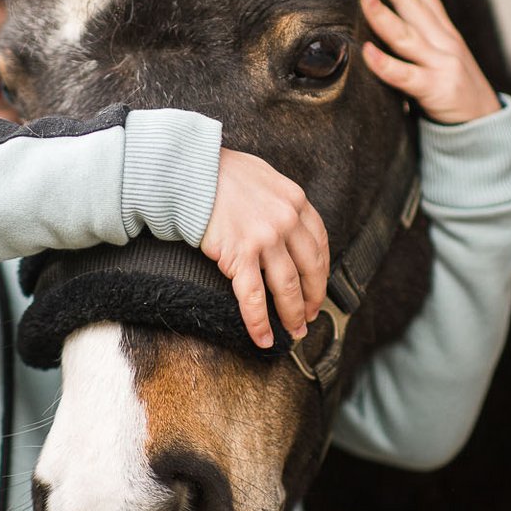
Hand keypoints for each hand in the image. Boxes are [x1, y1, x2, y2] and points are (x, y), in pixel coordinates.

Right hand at [201, 149, 330, 347]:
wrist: (189, 171)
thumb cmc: (220, 172)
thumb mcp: (263, 176)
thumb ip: (279, 200)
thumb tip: (285, 221)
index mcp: (295, 201)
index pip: (319, 244)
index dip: (321, 272)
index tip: (317, 288)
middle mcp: (286, 220)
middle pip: (309, 269)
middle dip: (312, 298)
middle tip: (310, 316)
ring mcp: (264, 238)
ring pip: (287, 287)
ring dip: (292, 314)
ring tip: (293, 331)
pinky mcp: (239, 255)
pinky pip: (253, 297)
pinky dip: (259, 323)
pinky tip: (263, 339)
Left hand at [360, 0, 501, 123]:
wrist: (485, 124)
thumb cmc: (456, 89)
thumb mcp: (445, 55)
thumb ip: (424, 36)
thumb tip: (394, 16)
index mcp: (445, 33)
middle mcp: (444, 42)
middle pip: (415, 5)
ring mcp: (440, 64)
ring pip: (406, 35)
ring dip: (383, 14)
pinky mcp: (435, 89)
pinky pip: (405, 75)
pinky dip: (385, 64)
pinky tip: (367, 52)